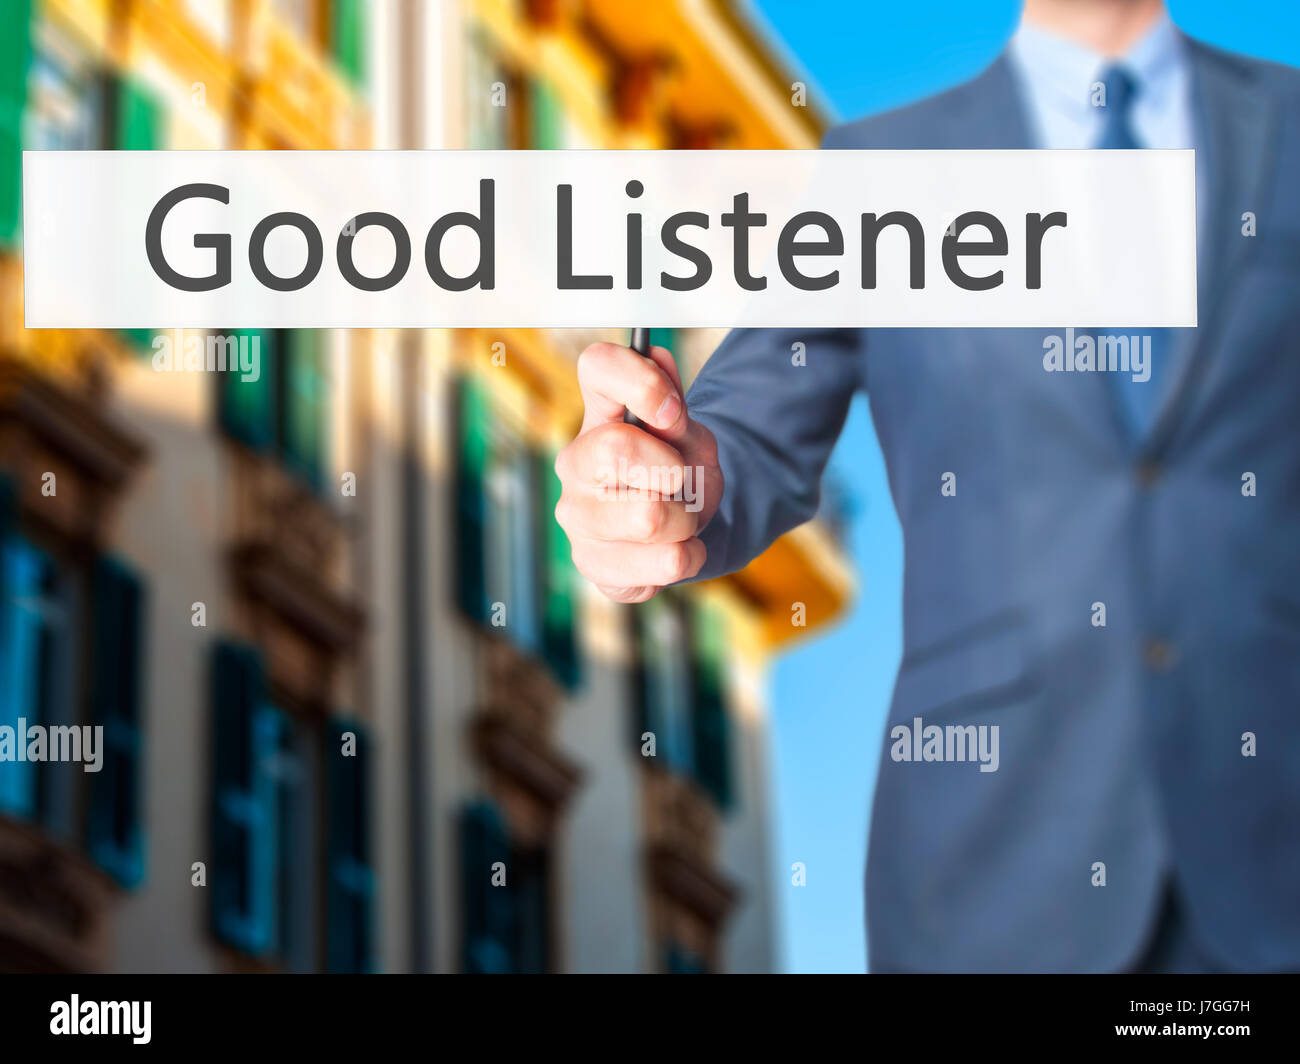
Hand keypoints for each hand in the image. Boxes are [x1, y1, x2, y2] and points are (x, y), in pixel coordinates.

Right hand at [555, 342, 722, 602]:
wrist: (681, 532)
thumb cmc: (677, 474)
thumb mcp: (688, 435)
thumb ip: (674, 402)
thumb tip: (657, 356)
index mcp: (597, 416)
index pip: (597, 367)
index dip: (641, 383)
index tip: (673, 414)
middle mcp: (574, 463)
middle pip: (616, 447)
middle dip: (672, 469)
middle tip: (681, 482)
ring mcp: (576, 516)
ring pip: (648, 516)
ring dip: (687, 519)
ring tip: (681, 519)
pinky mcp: (592, 563)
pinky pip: (663, 563)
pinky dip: (690, 556)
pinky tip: (676, 549)